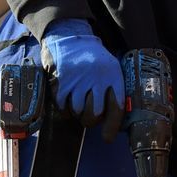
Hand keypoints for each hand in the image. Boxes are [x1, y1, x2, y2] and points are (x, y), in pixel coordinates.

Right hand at [42, 20, 125, 135]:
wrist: (70, 38)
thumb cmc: (93, 58)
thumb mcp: (110, 68)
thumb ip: (113, 90)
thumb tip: (113, 120)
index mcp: (113, 76)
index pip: (117, 107)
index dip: (112, 126)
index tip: (107, 138)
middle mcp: (96, 79)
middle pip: (94, 114)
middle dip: (90, 121)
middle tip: (88, 118)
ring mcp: (77, 80)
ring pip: (77, 111)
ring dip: (76, 113)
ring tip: (77, 103)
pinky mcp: (60, 82)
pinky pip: (62, 106)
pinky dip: (64, 109)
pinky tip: (66, 101)